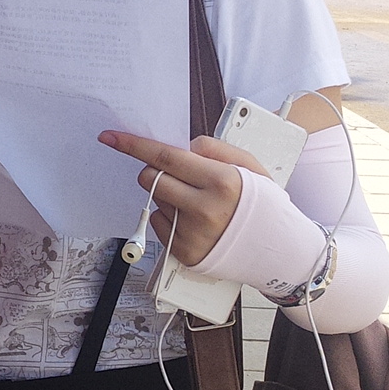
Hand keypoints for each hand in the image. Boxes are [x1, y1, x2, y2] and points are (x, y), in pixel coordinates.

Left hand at [97, 129, 265, 266]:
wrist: (277, 250)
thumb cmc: (261, 204)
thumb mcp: (249, 166)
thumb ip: (214, 149)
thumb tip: (182, 145)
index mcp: (222, 181)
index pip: (167, 157)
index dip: (134, 145)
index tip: (110, 137)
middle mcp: (205, 209)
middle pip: (151, 178)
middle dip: (156, 171)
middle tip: (180, 176)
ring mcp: (192, 234)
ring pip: (156, 200)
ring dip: (169, 196)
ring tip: (200, 204)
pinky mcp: (184, 252)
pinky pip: (158, 223)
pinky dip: (170, 218)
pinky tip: (195, 222)